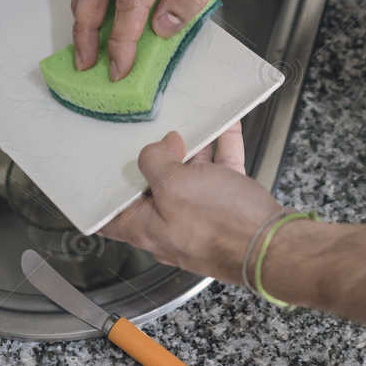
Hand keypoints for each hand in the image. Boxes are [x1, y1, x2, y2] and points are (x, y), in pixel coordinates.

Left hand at [101, 123, 282, 280]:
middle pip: (155, 189)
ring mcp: (203, 216)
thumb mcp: (173, 186)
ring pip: (192, 176)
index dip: (100, 197)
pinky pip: (222, 170)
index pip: (111, 219)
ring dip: (191, 148)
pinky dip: (222, 146)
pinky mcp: (231, 208)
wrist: (272, 246)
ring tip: (187, 120)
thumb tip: (160, 146)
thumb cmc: (218, 225)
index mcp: (147, 228)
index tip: (94, 173)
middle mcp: (172, 224)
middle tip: (150, 131)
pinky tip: (226, 123)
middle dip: (154, 159)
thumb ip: (156, 161)